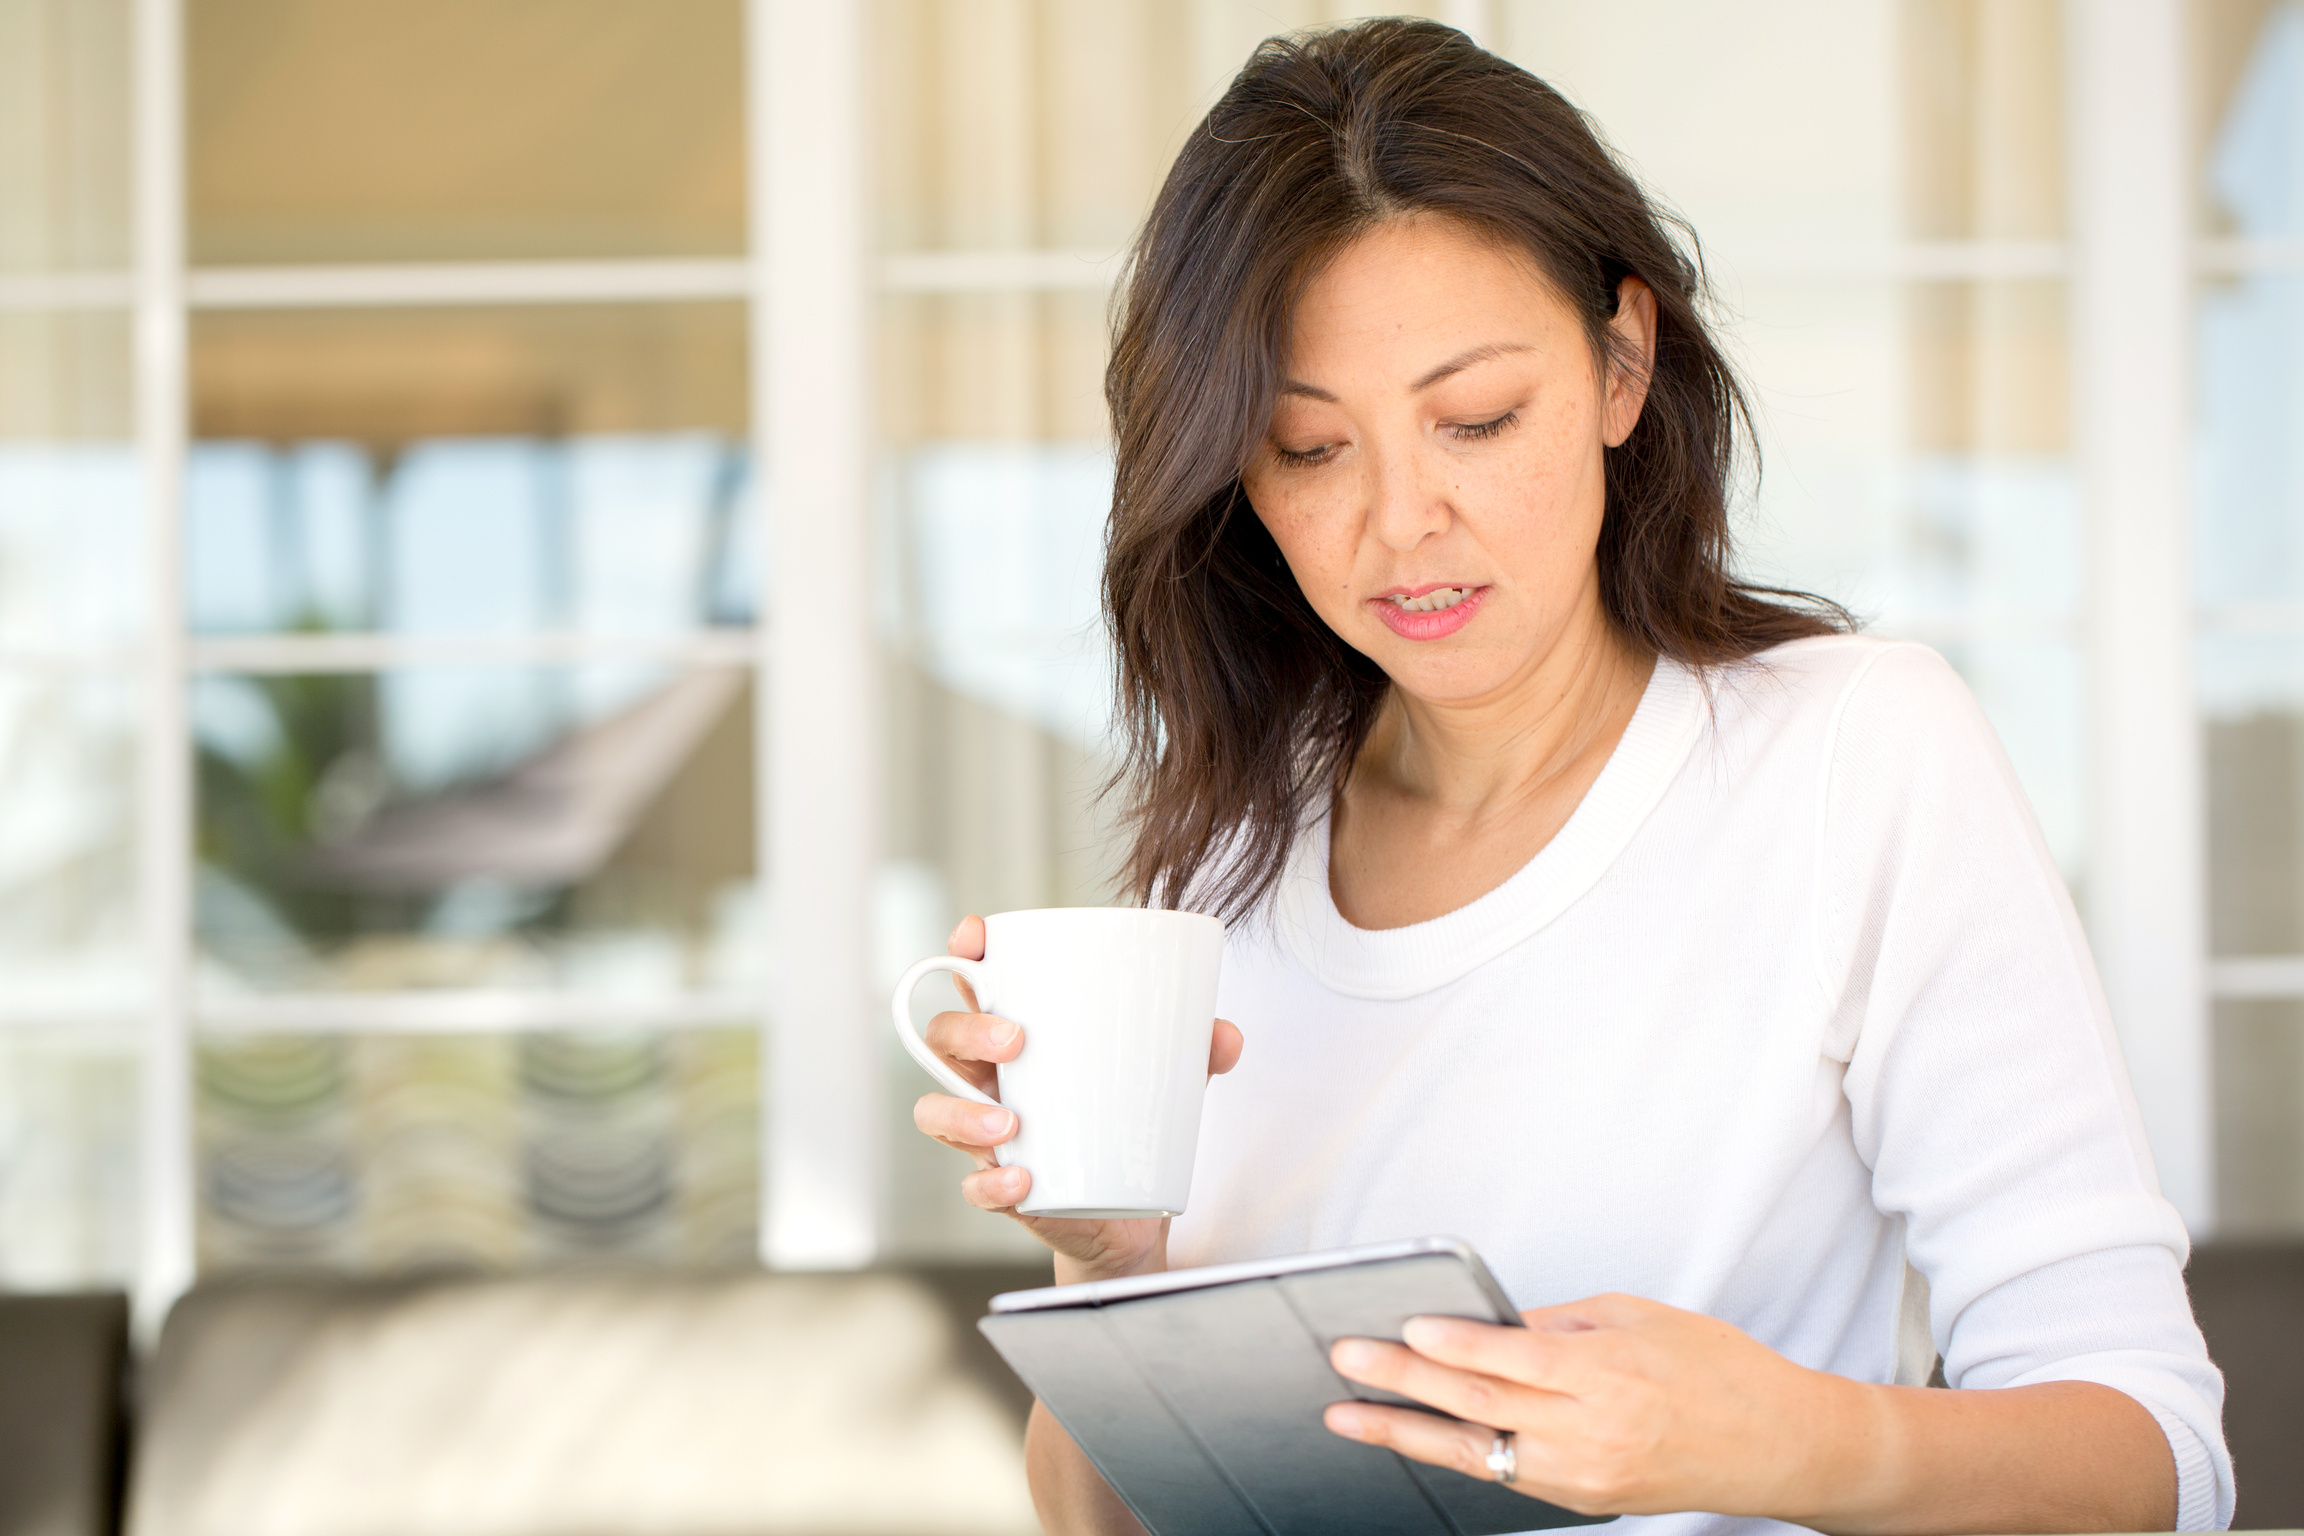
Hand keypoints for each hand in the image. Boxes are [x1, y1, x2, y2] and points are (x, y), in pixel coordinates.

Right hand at [911, 913, 1244, 1284]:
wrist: (1129, 1217)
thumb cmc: (1127, 1126)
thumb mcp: (1165, 1081)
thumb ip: (1194, 1053)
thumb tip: (1226, 1034)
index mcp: (1018, 1040)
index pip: (975, 986)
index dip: (963, 956)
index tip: (973, 937)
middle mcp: (991, 1081)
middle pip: (945, 1040)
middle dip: (967, 1032)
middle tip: (1016, 1041)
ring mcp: (990, 1135)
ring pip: (938, 1112)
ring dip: (963, 1114)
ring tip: (1010, 1124)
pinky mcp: (1002, 1189)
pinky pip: (974, 1187)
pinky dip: (991, 1184)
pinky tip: (1023, 1181)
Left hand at [1323, 1293, 1857, 1519]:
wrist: (1780, 1446)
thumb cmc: (1716, 1367)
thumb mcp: (1637, 1316)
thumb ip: (1556, 1323)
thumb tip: (1484, 1321)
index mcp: (1607, 1374)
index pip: (1510, 1359)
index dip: (1450, 1344)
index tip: (1399, 1326)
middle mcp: (1591, 1432)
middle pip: (1479, 1404)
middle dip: (1403, 1382)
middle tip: (1344, 1361)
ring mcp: (1584, 1476)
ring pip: (1476, 1453)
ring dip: (1406, 1433)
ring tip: (1347, 1415)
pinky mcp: (1583, 1501)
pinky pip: (1504, 1475)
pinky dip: (1454, 1453)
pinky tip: (1412, 1435)